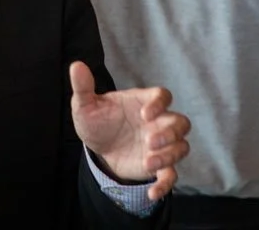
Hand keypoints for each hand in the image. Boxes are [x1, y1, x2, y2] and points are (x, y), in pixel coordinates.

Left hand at [69, 61, 190, 200]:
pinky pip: (171, 175)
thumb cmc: (97, 120)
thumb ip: (83, 87)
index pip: (163, 96)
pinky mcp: (158, 165)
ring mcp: (161, 144)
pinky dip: (166, 185)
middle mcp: (157, 122)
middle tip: (150, 140)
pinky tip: (152, 193)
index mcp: (143, 103)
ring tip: (148, 162)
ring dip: (170, 155)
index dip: (160, 103)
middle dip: (171, 132)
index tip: (146, 114)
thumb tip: (76, 65)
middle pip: (181, 122)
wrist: (98, 148)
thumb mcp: (85, 105)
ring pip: (182, 147)